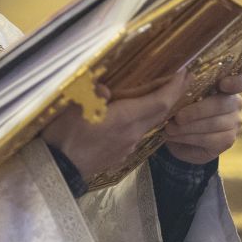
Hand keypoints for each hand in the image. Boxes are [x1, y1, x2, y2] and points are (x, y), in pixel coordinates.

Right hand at [42, 71, 189, 181]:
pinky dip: (143, 120)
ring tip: (160, 93)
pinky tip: (134, 115)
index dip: (174, 87)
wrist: (57, 170)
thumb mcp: (74, 106)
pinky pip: (137, 134)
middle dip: (173, 95)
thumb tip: (105, 89)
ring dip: (159, 108)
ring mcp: (127, 146)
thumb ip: (93, 93)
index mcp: (125, 119)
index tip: (184, 72)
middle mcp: (132, 133)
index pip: (160, 102)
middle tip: (181, 78)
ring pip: (149, 124)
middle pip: (160, 113)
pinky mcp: (119, 155)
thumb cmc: (63, 134)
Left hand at [161, 72, 241, 164]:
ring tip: (169, 128)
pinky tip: (174, 136)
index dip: (236, 82)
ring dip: (188, 127)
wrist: (177, 137)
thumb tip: (182, 74)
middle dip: (197, 110)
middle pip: (222, 104)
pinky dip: (189, 137)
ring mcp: (234, 122)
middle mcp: (234, 102)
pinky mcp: (227, 140)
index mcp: (226, 84)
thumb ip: (183, 85)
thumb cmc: (179, 108)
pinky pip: (211, 139)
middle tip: (177, 116)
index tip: (222, 84)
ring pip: (214, 123)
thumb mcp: (179, 95)